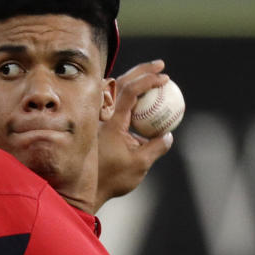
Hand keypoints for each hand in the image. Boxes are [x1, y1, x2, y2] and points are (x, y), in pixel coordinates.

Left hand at [96, 60, 174, 209]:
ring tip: (153, 76)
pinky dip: (130, 96)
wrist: (85, 187)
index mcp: (112, 122)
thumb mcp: (140, 164)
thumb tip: (169, 134)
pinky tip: (143, 98)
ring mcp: (100, 120)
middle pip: (121, 83)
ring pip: (116, 91)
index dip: (147, 80)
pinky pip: (116, 104)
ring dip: (134, 80)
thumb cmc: (112, 178)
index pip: (129, 91)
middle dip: (142, 70)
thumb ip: (156, 147)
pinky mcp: (101, 126)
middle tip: (161, 66)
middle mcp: (103, 116)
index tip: (164, 77)